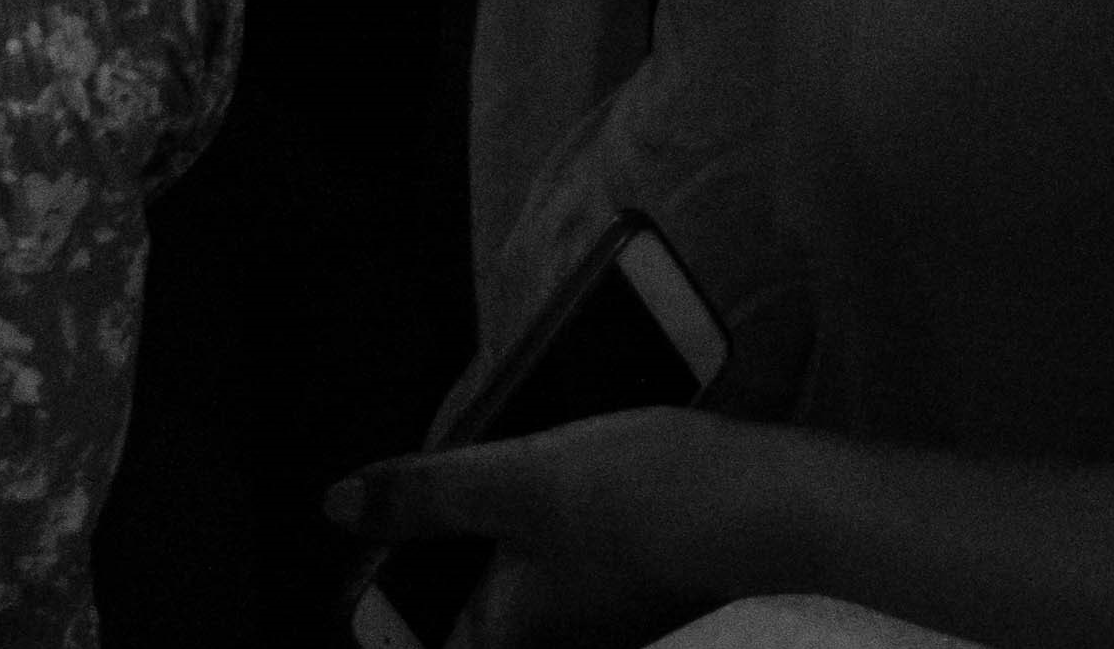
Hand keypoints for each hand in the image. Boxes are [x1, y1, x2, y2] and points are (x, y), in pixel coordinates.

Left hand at [331, 407, 762, 648]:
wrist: (778, 510)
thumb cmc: (640, 498)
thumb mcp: (513, 480)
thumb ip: (425, 496)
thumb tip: (336, 506)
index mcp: (508, 632)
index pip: (436, 645)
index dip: (395, 622)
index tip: (377, 566)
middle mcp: (557, 644)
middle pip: (478, 622)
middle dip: (447, 576)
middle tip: (414, 515)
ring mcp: (604, 627)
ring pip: (527, 602)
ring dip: (498, 556)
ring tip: (478, 493)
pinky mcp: (645, 598)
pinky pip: (572, 583)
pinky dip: (549, 549)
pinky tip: (558, 498)